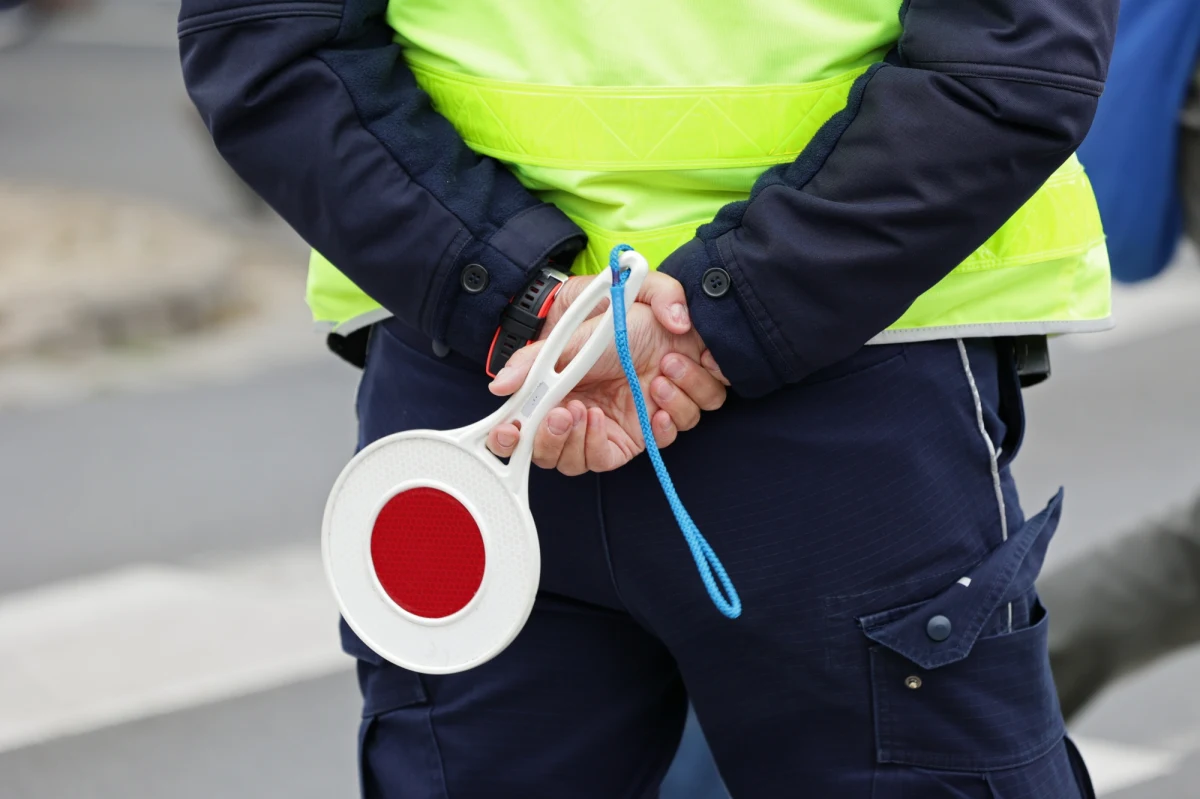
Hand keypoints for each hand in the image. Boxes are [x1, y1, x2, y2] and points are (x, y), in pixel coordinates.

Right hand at [486, 274, 726, 474]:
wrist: (682, 319)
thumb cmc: (627, 320)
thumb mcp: (577, 333)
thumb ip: (536, 359)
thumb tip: (499, 386)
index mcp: (555, 394)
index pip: (521, 434)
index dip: (509, 441)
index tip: (512, 431)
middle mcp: (583, 417)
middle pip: (557, 458)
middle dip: (560, 439)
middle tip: (574, 410)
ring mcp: (618, 427)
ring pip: (598, 459)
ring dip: (615, 423)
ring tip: (646, 381)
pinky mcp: (654, 431)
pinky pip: (653, 446)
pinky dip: (662, 425)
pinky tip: (664, 393)